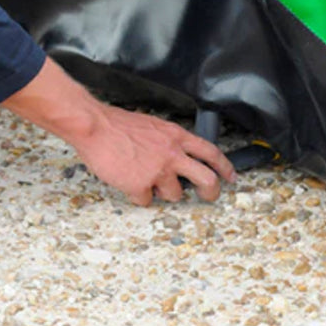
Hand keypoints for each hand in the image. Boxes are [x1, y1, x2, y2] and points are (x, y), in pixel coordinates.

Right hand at [72, 103, 236, 204]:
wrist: (95, 127)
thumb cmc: (116, 125)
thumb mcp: (152, 126)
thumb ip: (167, 141)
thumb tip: (174, 158)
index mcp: (176, 136)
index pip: (210, 152)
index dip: (224, 167)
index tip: (230, 176)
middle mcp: (172, 154)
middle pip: (206, 180)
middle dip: (211, 192)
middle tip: (208, 196)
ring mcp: (158, 171)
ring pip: (174, 195)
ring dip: (162, 192)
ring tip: (146, 179)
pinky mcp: (141, 185)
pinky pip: (146, 200)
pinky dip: (137, 195)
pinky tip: (127, 182)